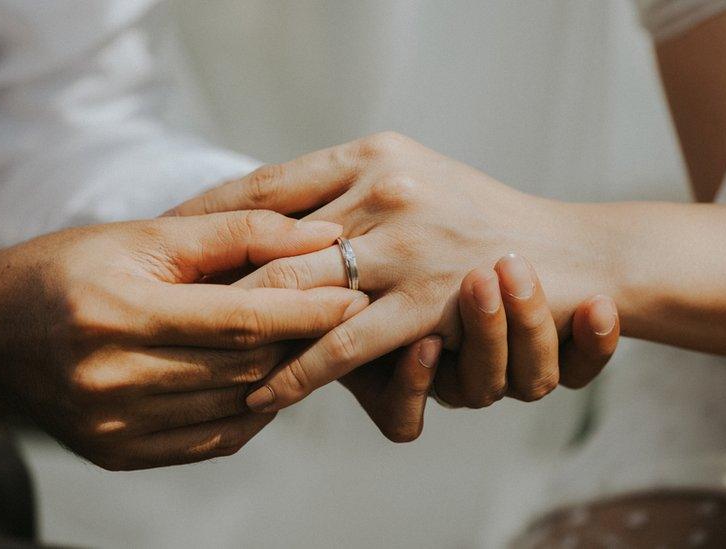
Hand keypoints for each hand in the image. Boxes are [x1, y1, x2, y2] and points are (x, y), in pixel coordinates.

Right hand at [0, 211, 366, 469]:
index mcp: (116, 312)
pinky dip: (253, 407)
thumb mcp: (143, 234)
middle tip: (345, 312)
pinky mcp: (120, 454)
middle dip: (305, 338)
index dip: (306, 307)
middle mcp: (112, 378)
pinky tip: (265, 377)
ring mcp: (114, 426)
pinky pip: (215, 437)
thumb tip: (322, 234)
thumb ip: (236, 232)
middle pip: (245, 365)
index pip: (239, 319)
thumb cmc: (67, 268)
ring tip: (310, 340)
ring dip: (284, 373)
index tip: (356, 290)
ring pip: (238, 403)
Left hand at [169, 132, 611, 412]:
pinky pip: (346, 342)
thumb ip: (345, 189)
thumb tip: (268, 210)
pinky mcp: (428, 299)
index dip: (208, 212)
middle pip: (269, 237)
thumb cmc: (480, 217)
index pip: (268, 182)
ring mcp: (407, 242)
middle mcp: (385, 187)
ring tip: (194, 355)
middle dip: (209, 275)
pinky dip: (299, 372)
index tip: (160, 236)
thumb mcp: (411, 176)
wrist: (571, 252)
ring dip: (243, 328)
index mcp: (373, 151)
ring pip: (299, 290)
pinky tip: (264, 395)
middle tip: (154, 302)